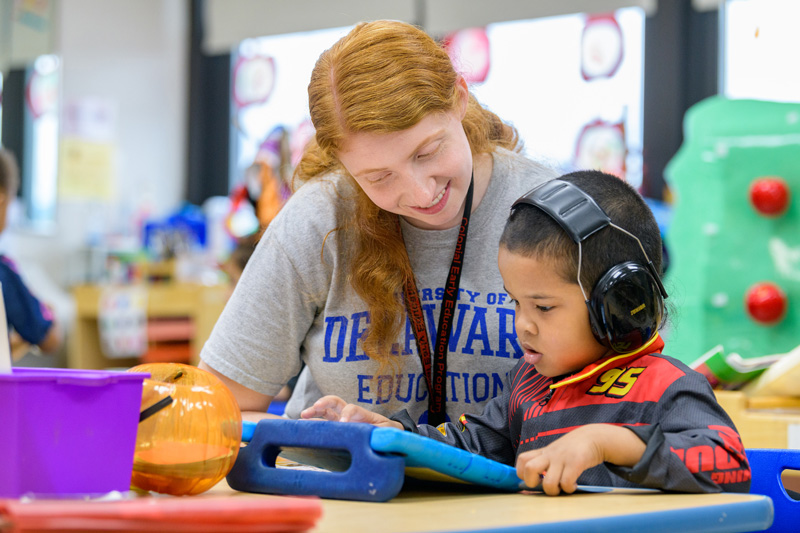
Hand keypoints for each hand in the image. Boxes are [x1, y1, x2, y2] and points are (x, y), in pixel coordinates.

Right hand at [300, 395, 403, 428]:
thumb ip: (380, 431)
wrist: (389, 434)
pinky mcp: (337, 429)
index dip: (347, 414)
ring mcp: (341, 421)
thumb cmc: (387, 430)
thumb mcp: (387, 430)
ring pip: (326, 412)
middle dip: (324, 403)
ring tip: (302, 415)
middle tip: (314, 407)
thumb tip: (375, 437)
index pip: (351, 408)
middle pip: (334, 403)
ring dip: (314, 411)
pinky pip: (324, 425)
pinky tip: (303, 427)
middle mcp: (349, 415)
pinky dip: (313, 425)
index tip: (343, 423)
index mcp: (361, 413)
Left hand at [516, 424, 644, 495]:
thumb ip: (544, 461)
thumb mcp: (555, 451)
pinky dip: (569, 489)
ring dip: (553, 490)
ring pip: (548, 482)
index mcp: (543, 452)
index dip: (522, 473)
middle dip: (532, 483)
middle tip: (543, 483)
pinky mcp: (576, 462)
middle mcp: (550, 454)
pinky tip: (573, 485)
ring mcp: (562, 458)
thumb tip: (534, 481)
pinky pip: (566, 483)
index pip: (522, 460)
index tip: (534, 479)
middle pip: (529, 469)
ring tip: (561, 487)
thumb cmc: (572, 449)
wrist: (593, 437)